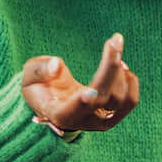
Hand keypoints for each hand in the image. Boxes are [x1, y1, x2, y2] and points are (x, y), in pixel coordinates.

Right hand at [22, 33, 139, 132]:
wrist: (52, 100)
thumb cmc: (39, 85)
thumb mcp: (29, 74)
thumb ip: (40, 69)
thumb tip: (57, 65)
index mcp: (59, 114)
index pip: (72, 112)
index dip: (82, 102)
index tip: (89, 91)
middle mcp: (82, 122)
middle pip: (104, 98)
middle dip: (111, 67)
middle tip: (114, 40)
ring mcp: (101, 122)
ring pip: (122, 99)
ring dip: (120, 71)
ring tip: (113, 51)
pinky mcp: (114, 116)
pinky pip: (131, 100)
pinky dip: (129, 79)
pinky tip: (118, 66)